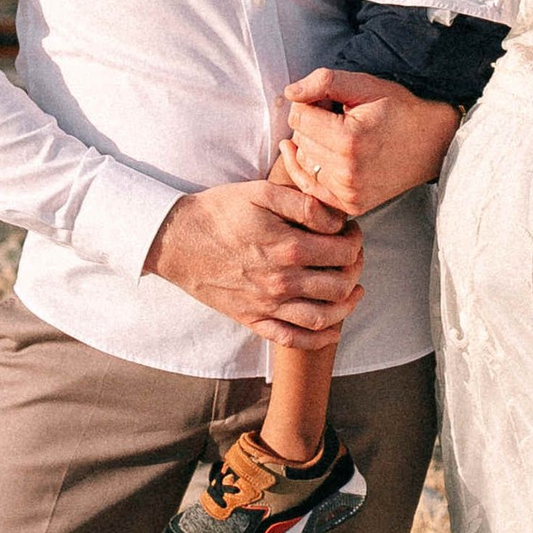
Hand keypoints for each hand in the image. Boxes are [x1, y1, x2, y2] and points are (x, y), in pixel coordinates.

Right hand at [144, 174, 364, 347]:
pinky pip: (294, 340)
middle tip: (352, 256)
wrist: (177, 241)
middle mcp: (282, 282)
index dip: (355, 240)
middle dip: (355, 269)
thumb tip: (336, 221)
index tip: (350, 231)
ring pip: (325, 317)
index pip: (344, 252)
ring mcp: (268, 305)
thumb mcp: (261, 192)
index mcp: (288, 248)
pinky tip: (333, 328)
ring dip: (347, 305)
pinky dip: (320, 339)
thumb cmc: (219, 212)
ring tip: (354, 290)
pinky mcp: (254, 320)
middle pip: (340, 285)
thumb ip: (304, 203)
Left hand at [284, 67, 460, 213]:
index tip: (328, 101)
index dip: (309, 103)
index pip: (298, 117)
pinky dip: (309, 169)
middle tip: (336, 116)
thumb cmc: (399, 110)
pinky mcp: (351, 204)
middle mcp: (346, 171)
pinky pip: (310, 187)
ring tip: (337, 135)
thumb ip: (324, 82)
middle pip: (299, 139)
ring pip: (302, 161)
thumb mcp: (366, 84)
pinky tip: (318, 153)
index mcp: (349, 139)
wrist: (433, 142)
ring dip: (311, 146)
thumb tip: (290, 92)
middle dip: (310, 123)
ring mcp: (349, 192)